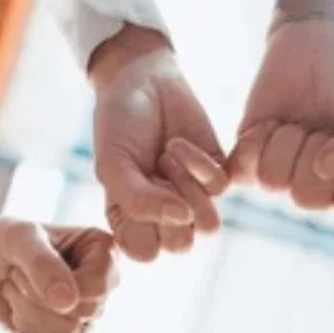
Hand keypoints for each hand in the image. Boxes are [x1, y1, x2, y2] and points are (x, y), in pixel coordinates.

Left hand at [0, 208, 118, 332]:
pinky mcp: (67, 332)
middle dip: (38, 296)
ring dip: (28, 311)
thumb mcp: (17, 239)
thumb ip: (43, 264)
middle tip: (16, 275)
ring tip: (15, 288)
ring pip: (69, 331)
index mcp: (102, 249)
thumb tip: (68, 302)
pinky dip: (25, 326)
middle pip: (86, 312)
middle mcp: (102, 280)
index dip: (60, 284)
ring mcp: (87, 309)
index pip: (99, 285)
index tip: (28, 263)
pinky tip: (16, 306)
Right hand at [90, 25, 228, 261]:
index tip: (128, 193)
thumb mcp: (113, 163)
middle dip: (169, 210)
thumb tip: (182, 219)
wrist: (143, 80)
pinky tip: (178, 144)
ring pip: (208, 226)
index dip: (142, 229)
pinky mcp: (216, 174)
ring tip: (166, 159)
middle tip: (153, 174)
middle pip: (181, 245)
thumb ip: (136, 200)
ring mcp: (192, 196)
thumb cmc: (118, 123)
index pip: (144, 252)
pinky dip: (198, 164)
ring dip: (188, 191)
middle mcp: (163, 214)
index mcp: (131, 219)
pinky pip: (220, 188)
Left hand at [229, 0, 333, 215]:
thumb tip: (326, 170)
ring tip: (299, 122)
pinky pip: (241, 169)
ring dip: (286, 140)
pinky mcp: (248, 162)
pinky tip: (272, 123)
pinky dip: (256, 139)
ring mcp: (283, 178)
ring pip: (273, 181)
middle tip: (322, 125)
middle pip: (306, 198)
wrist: (316, 43)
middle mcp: (321, 192)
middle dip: (313, 150)